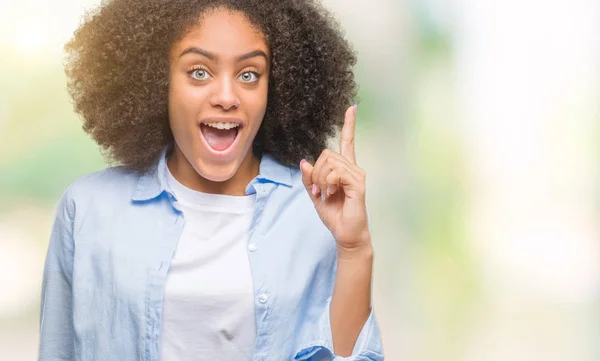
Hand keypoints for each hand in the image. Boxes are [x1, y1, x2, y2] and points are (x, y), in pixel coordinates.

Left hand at [300, 104, 370, 252]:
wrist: (345, 234)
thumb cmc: (334, 215)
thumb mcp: (315, 195)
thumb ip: (309, 178)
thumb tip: (304, 161)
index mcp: (344, 169)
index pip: (347, 142)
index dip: (349, 125)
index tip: (352, 108)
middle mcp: (353, 168)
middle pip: (326, 154)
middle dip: (315, 172)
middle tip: (317, 190)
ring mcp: (357, 175)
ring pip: (329, 162)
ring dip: (320, 180)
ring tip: (325, 194)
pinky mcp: (357, 184)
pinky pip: (336, 173)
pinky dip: (327, 183)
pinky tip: (331, 194)